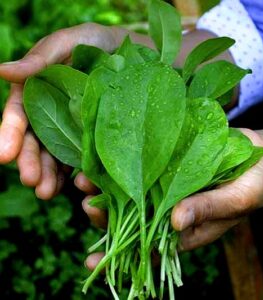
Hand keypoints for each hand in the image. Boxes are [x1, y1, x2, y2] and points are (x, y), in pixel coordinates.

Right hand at [0, 23, 123, 198]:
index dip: (11, 135)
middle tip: (32, 181)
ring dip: (49, 176)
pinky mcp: (91, 139)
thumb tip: (3, 71)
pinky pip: (81, 159)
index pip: (20, 117)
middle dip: (31, 163)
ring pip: (56, 156)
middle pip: (36, 143)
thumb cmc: (93, 44)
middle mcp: (52, 115)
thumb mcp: (68, 43)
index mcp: (38, 93)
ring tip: (48, 192)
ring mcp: (72, 129)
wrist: (129, 56)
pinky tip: (77, 186)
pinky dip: (77, 174)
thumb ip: (40, 58)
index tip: (4, 155)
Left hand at [77, 127, 262, 265]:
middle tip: (85, 204)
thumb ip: (208, 210)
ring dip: (108, 187)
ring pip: (133, 192)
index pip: (149, 248)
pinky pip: (144, 168)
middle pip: (133, 218)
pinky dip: (124, 166)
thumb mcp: (236, 199)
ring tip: (84, 180)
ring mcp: (169, 186)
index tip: (92, 259)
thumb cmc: (256, 184)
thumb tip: (175, 222)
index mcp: (186, 228)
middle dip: (106, 214)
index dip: (121, 255)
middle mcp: (172, 209)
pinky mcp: (170, 165)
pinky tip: (106, 158)